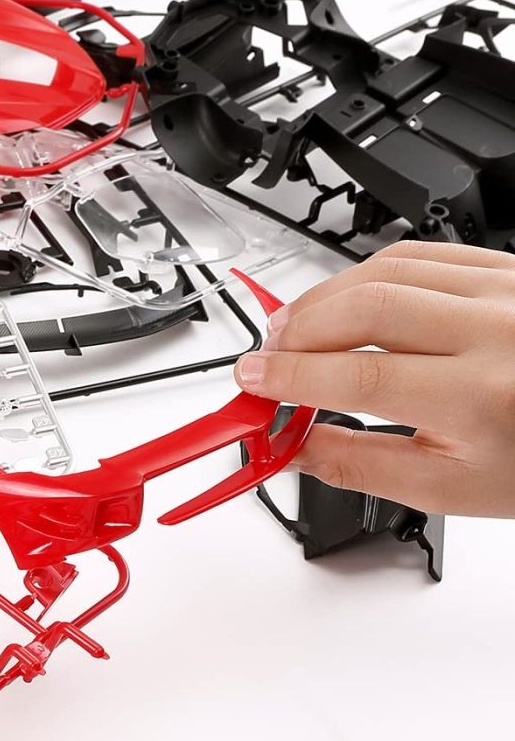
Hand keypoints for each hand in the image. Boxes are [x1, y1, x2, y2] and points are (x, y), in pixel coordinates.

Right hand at [233, 240, 514, 515]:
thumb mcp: (449, 488)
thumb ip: (358, 465)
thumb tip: (290, 446)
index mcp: (482, 399)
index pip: (359, 377)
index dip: (290, 377)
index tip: (252, 382)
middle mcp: (498, 333)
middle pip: (365, 308)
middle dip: (297, 330)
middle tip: (266, 357)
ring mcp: (504, 291)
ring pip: (383, 270)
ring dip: (322, 299)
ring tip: (294, 331)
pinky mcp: (503, 269)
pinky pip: (417, 252)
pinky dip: (364, 274)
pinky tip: (343, 301)